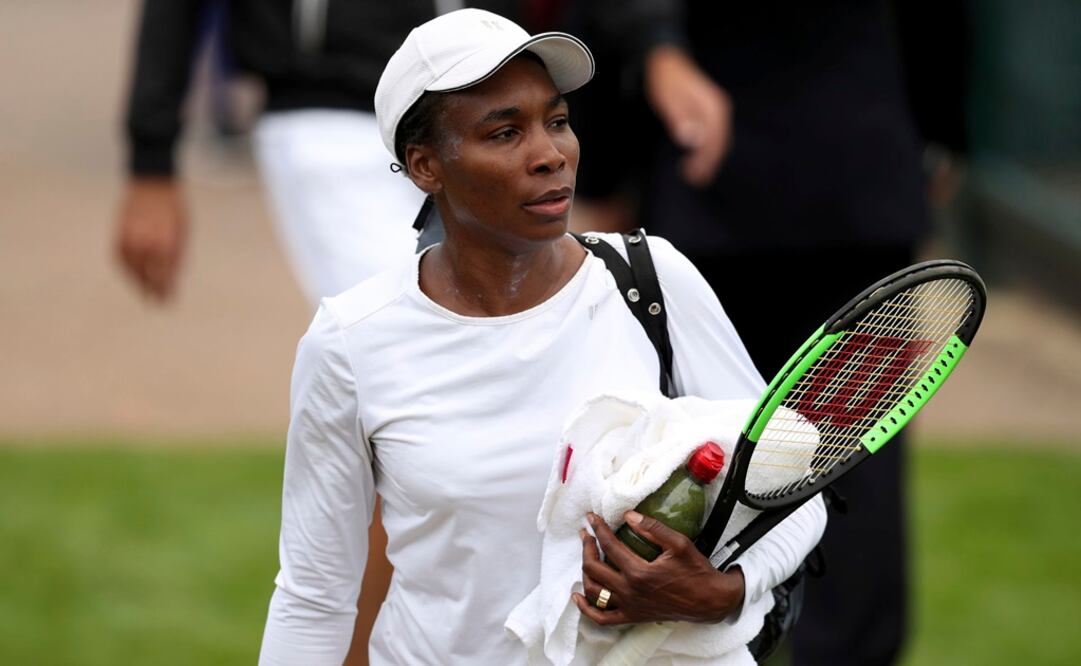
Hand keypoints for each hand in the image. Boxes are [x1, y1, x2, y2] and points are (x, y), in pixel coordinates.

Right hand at [116, 178, 187, 300]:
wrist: (153, 183)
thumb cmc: (174, 209)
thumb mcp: (184, 233)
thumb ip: (178, 257)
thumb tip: (174, 280)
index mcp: (166, 244)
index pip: (165, 276)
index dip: (166, 291)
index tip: (168, 303)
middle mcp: (146, 244)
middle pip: (148, 277)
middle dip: (153, 291)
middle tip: (158, 304)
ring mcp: (130, 239)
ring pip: (131, 270)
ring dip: (137, 284)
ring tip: (145, 293)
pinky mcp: (119, 233)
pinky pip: (120, 259)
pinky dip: (125, 270)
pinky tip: (132, 277)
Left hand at [573, 511, 744, 625]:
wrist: (709, 601)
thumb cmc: (696, 571)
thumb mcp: (679, 544)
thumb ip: (653, 529)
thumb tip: (628, 515)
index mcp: (639, 573)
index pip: (609, 545)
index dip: (598, 529)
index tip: (591, 517)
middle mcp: (630, 591)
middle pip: (594, 567)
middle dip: (586, 547)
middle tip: (586, 533)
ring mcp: (629, 606)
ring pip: (594, 591)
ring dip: (584, 571)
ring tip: (586, 554)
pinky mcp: (632, 617)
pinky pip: (602, 618)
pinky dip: (586, 608)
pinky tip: (577, 596)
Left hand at [644, 45, 731, 186]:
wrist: (666, 61)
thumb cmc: (665, 81)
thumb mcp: (667, 99)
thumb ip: (680, 118)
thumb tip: (692, 139)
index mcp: (712, 106)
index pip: (715, 139)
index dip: (705, 160)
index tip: (691, 173)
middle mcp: (720, 109)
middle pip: (720, 143)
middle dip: (708, 164)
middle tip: (692, 179)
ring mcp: (718, 111)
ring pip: (719, 141)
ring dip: (708, 160)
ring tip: (693, 175)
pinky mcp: (712, 113)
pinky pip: (715, 136)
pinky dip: (707, 150)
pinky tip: (696, 159)